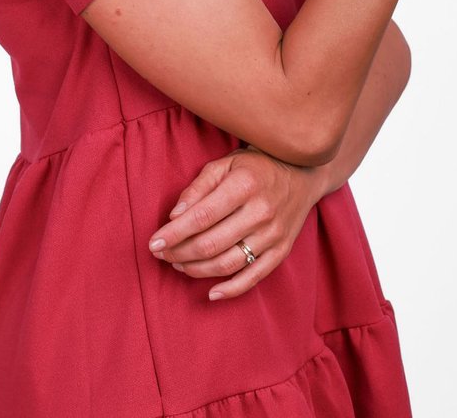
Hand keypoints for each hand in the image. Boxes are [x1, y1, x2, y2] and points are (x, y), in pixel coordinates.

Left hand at [147, 146, 330, 299]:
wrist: (303, 173)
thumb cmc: (256, 166)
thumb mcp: (225, 163)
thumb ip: (199, 186)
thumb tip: (174, 215)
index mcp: (244, 185)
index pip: (200, 217)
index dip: (173, 234)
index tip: (153, 243)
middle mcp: (261, 212)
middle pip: (211, 243)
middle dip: (179, 252)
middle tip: (161, 254)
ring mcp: (273, 234)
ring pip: (228, 263)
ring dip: (197, 270)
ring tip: (178, 264)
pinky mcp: (281, 250)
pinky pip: (254, 277)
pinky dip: (231, 290)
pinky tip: (210, 293)